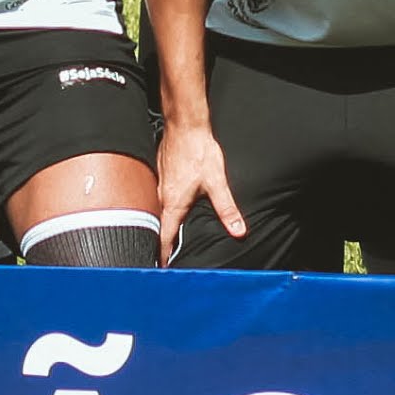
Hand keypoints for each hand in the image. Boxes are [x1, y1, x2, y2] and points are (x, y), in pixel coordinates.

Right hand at [152, 117, 240, 260]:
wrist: (185, 125)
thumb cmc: (199, 151)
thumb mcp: (217, 182)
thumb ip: (227, 208)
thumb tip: (239, 230)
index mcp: (173, 203)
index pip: (163, 236)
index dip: (162, 255)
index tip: (161, 269)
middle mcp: (162, 196)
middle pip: (156, 227)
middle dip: (159, 244)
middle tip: (164, 260)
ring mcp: (159, 185)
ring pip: (155, 213)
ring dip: (159, 227)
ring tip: (166, 241)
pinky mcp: (161, 175)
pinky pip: (157, 199)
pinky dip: (162, 210)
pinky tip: (171, 211)